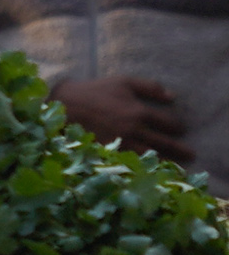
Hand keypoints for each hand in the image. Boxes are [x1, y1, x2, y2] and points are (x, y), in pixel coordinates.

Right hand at [53, 76, 191, 164]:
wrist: (63, 106)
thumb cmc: (94, 91)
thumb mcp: (123, 82)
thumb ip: (150, 87)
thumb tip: (173, 96)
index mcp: (140, 112)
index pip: (169, 124)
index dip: (177, 127)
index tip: (179, 129)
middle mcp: (135, 131)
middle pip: (165, 144)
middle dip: (181, 150)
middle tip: (190, 155)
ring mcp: (122, 145)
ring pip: (151, 158)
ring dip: (167, 163)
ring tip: (175, 168)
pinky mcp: (110, 154)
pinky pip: (133, 164)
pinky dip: (144, 170)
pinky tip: (150, 173)